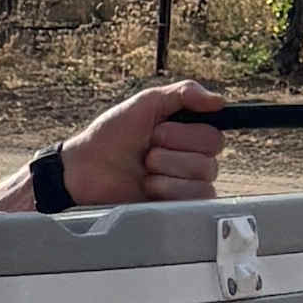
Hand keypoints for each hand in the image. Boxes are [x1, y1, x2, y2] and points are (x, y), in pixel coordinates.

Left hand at [56, 78, 226, 206]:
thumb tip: (218, 100)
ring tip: (144, 171)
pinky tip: (149, 187)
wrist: (83, 171)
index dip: (185, 134)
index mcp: (187, 135)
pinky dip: (169, 190)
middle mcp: (191, 160)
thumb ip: (183, 94)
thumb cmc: (110, 137)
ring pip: (204, 178)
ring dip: (167, 170)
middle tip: (146, 152)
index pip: (215, 136)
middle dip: (171, 153)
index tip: (157, 131)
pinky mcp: (178, 208)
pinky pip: (197, 199)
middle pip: (210, 159)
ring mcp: (185, 185)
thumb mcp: (145, 104)